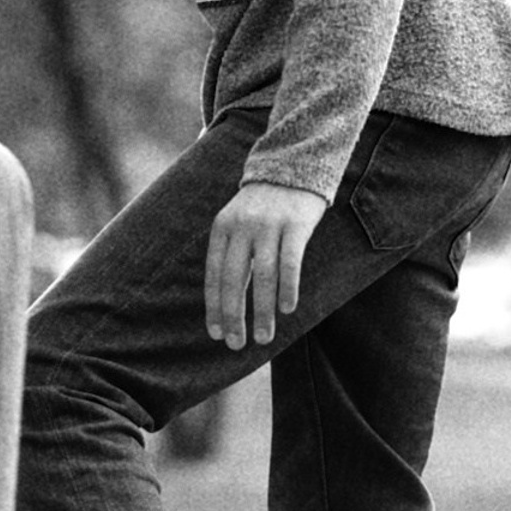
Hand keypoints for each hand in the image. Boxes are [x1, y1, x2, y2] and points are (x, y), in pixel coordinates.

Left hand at [204, 180, 326, 349]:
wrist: (294, 165)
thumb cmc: (263, 206)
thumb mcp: (237, 222)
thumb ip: (231, 253)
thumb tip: (225, 300)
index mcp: (222, 228)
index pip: (214, 274)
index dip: (214, 307)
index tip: (216, 334)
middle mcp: (242, 226)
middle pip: (235, 279)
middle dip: (234, 316)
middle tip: (236, 344)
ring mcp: (269, 224)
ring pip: (263, 276)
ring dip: (262, 311)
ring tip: (263, 338)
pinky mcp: (296, 224)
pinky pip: (291, 262)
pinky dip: (287, 288)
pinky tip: (287, 309)